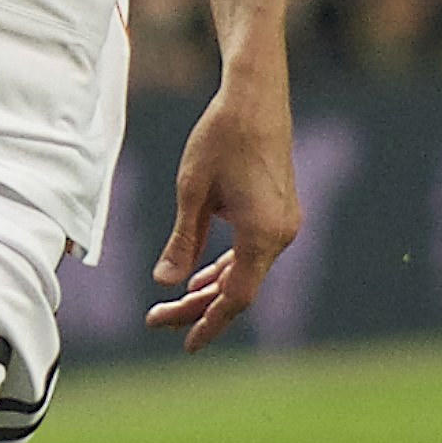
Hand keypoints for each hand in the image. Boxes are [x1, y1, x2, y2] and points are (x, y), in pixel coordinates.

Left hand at [147, 71, 299, 351]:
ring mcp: (285, 223)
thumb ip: (182, 241)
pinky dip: (229, 267)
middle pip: (241, 289)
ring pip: (248, 272)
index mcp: (262, 234)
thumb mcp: (191, 192)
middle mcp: (282, 234)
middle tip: (156, 319)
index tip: (184, 344)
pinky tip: (203, 274)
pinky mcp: (281, 212)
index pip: (236, 297)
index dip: (208, 323)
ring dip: (213, 288)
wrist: (255, 98)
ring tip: (175, 302)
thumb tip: (165, 282)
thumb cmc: (221, 138)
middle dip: (200, 308)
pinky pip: (255, 253)